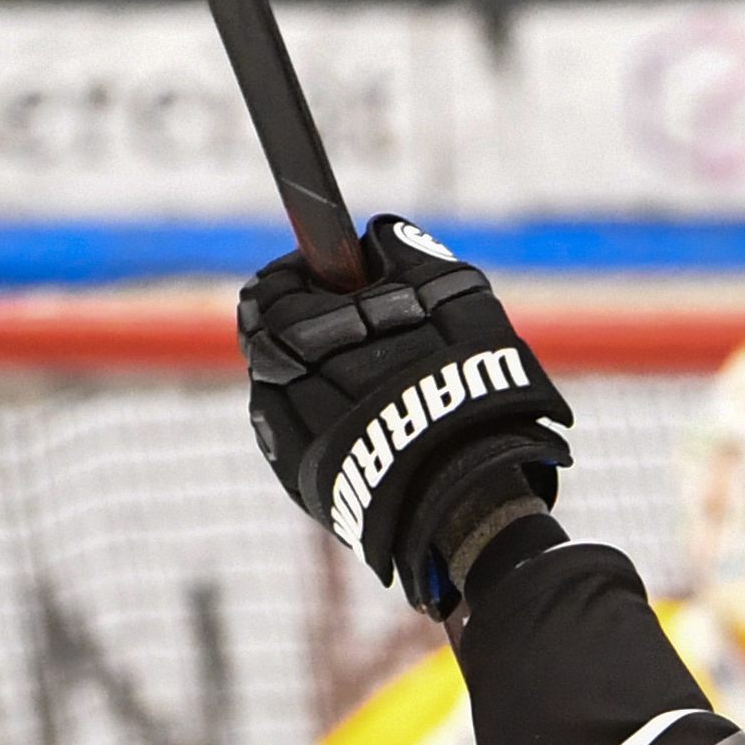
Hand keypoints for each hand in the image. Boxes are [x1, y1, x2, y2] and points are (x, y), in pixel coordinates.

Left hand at [239, 216, 572, 616]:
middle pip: (274, 344)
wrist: (472, 504)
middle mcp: (274, 388)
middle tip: (367, 336)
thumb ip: (406, 253)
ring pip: (290, 393)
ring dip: (323, 381)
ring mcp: (284, 442)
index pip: (272, 289)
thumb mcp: (453, 296)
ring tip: (382, 391)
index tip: (342, 282)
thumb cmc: (467, 394)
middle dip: (314, 332)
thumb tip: (378, 239)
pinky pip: (305, 439)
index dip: (307, 277)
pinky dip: (332, 427)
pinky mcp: (304, 485)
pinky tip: (377, 431)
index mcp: (293, 335)